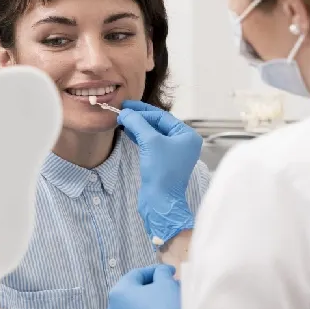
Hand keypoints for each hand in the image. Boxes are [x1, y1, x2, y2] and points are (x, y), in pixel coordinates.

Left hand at [108, 265, 181, 308]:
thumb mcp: (165, 283)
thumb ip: (161, 272)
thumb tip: (161, 272)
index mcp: (118, 292)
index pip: (137, 274)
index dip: (156, 270)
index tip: (169, 271)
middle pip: (136, 290)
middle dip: (155, 285)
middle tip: (170, 283)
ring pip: (138, 305)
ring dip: (153, 299)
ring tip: (170, 297)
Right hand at [118, 100, 201, 244]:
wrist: (160, 202)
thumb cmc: (162, 173)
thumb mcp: (150, 142)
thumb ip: (138, 123)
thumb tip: (126, 112)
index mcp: (187, 136)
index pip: (162, 117)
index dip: (142, 111)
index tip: (126, 107)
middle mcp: (183, 143)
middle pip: (158, 124)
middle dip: (140, 118)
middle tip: (123, 110)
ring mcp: (173, 153)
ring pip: (153, 134)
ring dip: (138, 127)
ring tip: (122, 120)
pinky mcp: (163, 162)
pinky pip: (151, 144)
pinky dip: (140, 137)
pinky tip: (128, 131)